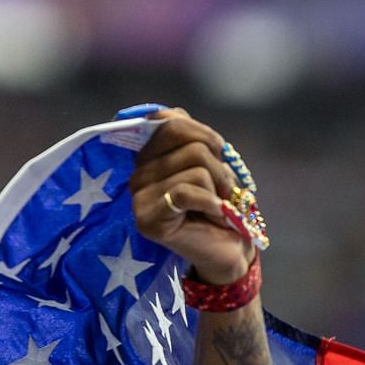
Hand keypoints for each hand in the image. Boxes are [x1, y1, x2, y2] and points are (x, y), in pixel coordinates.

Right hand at [128, 108, 254, 285]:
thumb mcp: (209, 162)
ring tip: (217, 207)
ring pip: (196, 169)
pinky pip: (186, 192)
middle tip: (221, 191)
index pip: (172, 122)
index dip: (204, 135)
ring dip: (219, 189)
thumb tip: (170, 114)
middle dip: (218, 167)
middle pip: (191, 146)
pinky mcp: (148, 220)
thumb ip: (190, 135)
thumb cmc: (219, 205)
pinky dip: (211, 203)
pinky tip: (214, 215)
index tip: (218, 155)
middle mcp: (137, 175)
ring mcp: (139, 199)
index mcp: (148, 157)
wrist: (228, 251)